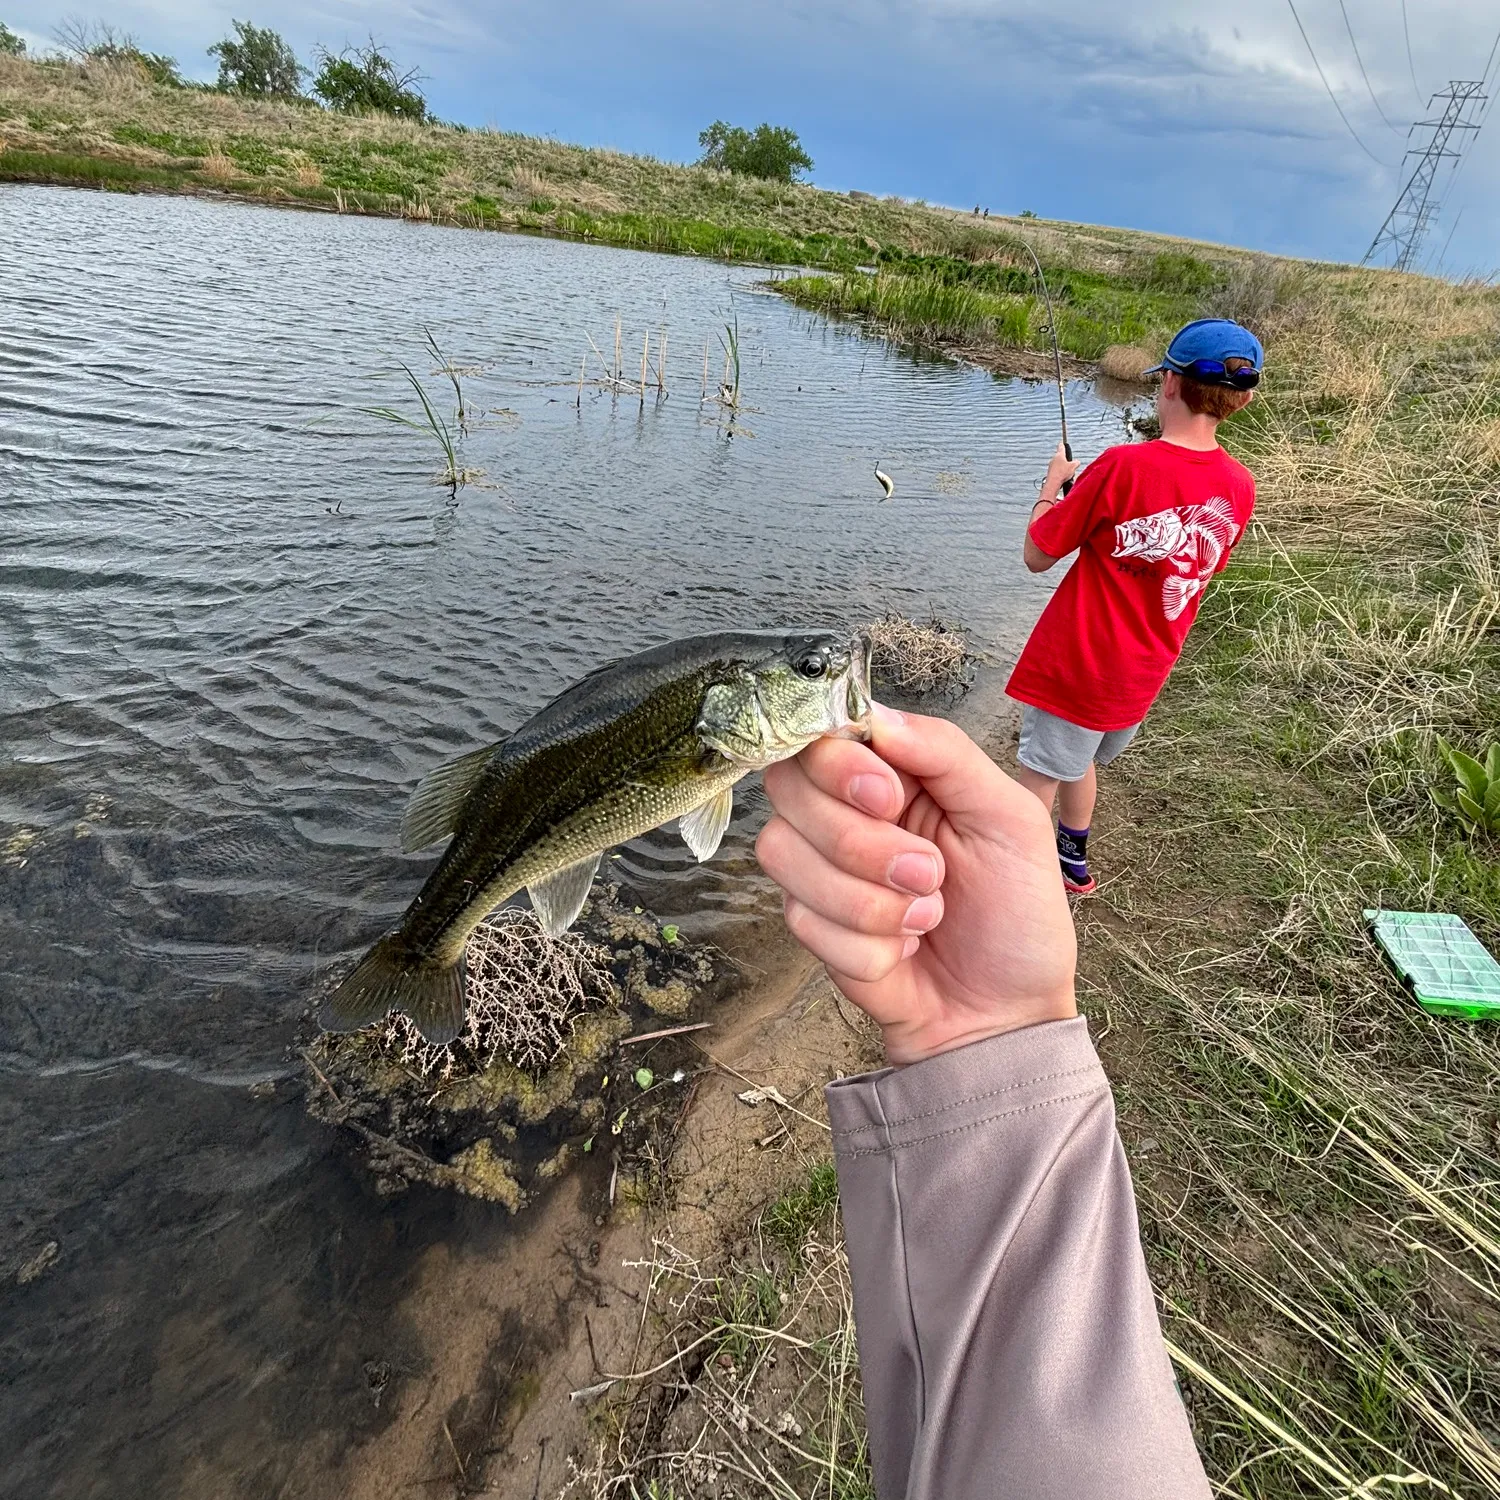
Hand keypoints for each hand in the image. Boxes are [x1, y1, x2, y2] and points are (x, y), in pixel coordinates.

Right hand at [757, 705, 1076, 1064]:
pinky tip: (904, 950)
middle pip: (788, 786)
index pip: (822, 734)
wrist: (1007, 1012)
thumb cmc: (1018, 912)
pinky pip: (804, 920)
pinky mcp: (811, 926)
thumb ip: (946, 752)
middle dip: (861, 840)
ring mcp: (820, 869)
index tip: (888, 798)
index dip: (840, 764)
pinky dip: (868, 945)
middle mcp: (843, 810)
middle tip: (929, 872)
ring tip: (927, 915)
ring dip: (869, 899)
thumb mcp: (1008, 817)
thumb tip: (876, 716)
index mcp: (893, 770)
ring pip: (784, 855)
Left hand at [1044, 442, 1080, 496]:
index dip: (1063, 444)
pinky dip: (1060, 473)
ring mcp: (1051, 465)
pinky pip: (1057, 471)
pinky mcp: (1050, 472)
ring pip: (1059, 464)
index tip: (1062, 442)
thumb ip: (1076, 463)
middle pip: (1060, 457)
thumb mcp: (1073, 466)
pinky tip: (1063, 477)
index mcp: (1059, 455)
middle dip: (1065, 460)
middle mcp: (1054, 459)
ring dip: (1063, 467)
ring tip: (1067, 473)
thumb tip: (1077, 462)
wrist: (1053, 482)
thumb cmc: (1062, 473)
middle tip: (1070, 464)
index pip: (1061, 447)